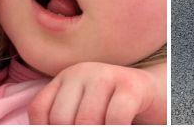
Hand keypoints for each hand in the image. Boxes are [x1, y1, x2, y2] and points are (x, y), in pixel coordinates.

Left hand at [29, 62, 158, 124]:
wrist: (153, 94)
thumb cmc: (113, 109)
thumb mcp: (85, 112)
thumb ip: (68, 120)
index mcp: (65, 79)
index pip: (40, 110)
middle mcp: (81, 72)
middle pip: (61, 119)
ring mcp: (106, 75)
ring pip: (86, 121)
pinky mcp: (131, 85)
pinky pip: (115, 119)